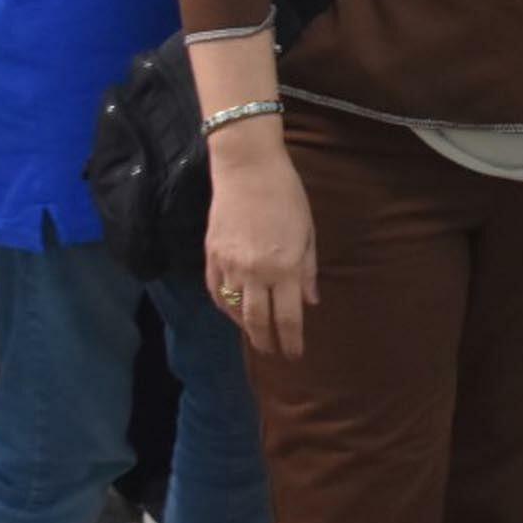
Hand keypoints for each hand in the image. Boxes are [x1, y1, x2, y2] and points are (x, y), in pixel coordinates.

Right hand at [204, 124, 315, 358]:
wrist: (247, 168)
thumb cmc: (286, 194)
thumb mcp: (307, 231)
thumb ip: (307, 270)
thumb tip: (310, 302)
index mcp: (285, 267)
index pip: (289, 318)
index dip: (291, 341)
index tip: (294, 354)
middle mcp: (256, 273)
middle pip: (259, 321)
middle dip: (268, 342)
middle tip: (274, 352)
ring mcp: (230, 266)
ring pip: (235, 311)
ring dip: (245, 328)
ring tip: (255, 336)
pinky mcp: (212, 256)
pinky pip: (216, 292)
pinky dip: (225, 307)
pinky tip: (234, 313)